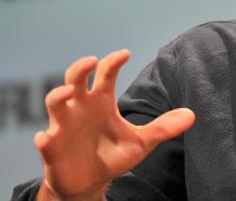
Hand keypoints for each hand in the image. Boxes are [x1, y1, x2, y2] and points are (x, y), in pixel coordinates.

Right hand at [34, 50, 194, 200]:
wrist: (90, 181)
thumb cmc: (112, 154)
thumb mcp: (141, 142)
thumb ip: (163, 127)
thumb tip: (192, 115)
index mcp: (102, 101)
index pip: (106, 74)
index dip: (113, 62)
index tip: (125, 54)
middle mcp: (81, 107)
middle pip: (75, 79)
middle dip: (80, 68)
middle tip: (90, 61)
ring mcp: (64, 126)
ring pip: (54, 103)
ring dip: (58, 95)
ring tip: (67, 92)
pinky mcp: (52, 148)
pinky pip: (44, 140)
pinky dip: (44, 138)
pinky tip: (46, 138)